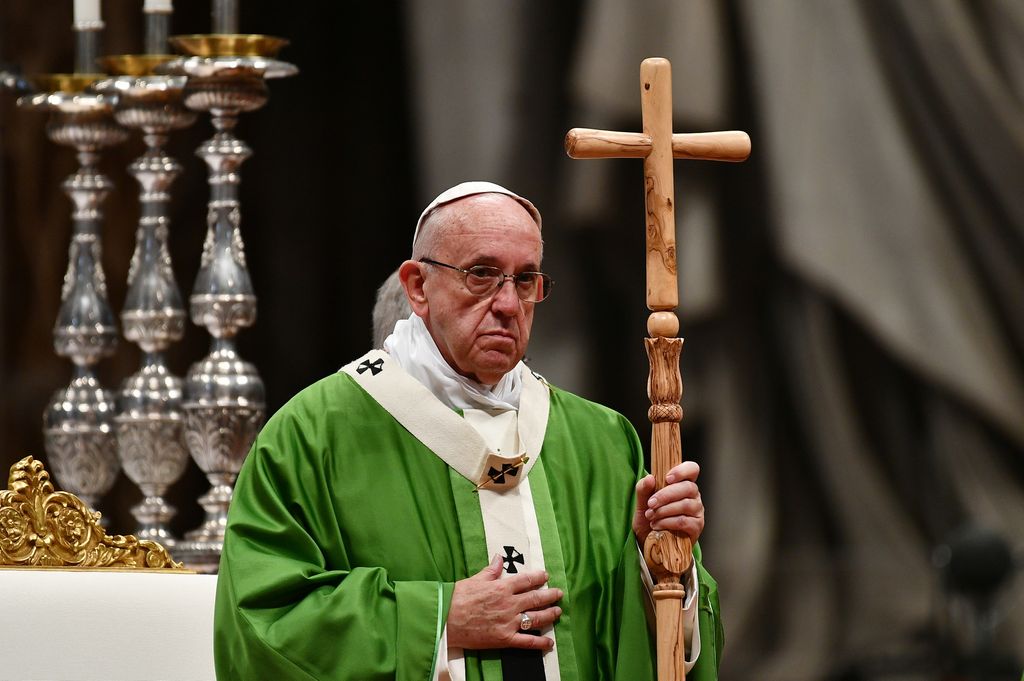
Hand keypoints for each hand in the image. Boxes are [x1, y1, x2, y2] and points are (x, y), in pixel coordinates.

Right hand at [446, 554, 562, 649]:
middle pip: (536, 598)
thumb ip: (491, 570)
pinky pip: (527, 641)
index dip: (538, 577)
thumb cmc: (458, 598)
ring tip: (558, 612)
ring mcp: (509, 622)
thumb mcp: (475, 579)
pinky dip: (540, 643)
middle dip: (550, 595)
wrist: (446, 619)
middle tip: (559, 593)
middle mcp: (510, 604)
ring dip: (549, 614)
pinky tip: (549, 642)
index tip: (546, 575)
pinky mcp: (505, 639)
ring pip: (536, 618)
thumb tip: (499, 558)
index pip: (526, 580)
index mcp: (502, 587)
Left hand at [633, 461, 703, 546]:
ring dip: (664, 510)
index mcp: (682, 484)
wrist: (650, 544)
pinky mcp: (696, 527)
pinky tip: (657, 525)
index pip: (692, 469)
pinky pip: (684, 521)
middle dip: (665, 495)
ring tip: (651, 516)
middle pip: (688, 487)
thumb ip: (643, 490)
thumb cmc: (650, 520)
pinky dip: (667, 522)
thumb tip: (649, 478)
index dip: (682, 470)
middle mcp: (694, 496)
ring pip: (686, 504)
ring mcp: (697, 512)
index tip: (667, 477)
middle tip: (650, 504)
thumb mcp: (641, 503)